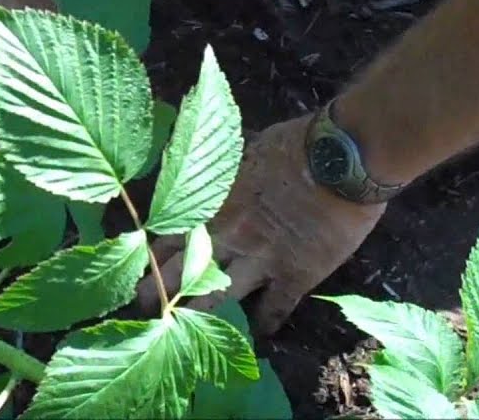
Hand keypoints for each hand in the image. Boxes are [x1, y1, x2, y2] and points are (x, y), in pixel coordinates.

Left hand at [137, 114, 385, 334]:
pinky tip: (261, 334)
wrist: (340, 159)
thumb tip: (212, 155)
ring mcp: (259, 259)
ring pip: (217, 298)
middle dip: (158, 292)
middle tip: (144, 308)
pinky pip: (273, 308)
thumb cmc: (294, 144)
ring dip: (199, 313)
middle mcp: (227, 236)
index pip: (169, 237)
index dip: (151, 256)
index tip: (138, 269)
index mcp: (212, 204)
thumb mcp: (244, 148)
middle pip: (180, 272)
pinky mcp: (293, 275)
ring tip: (183, 332)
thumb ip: (226, 167)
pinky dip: (266, 324)